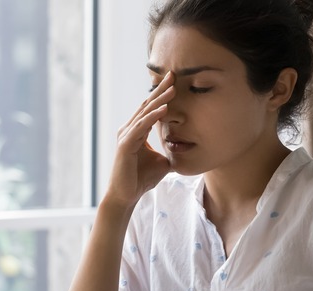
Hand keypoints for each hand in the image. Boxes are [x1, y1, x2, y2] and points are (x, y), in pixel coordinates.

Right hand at [105, 71, 174, 207]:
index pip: (150, 108)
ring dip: (160, 100)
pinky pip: (141, 127)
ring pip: (145, 113)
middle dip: (160, 90)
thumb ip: (170, 152)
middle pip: (147, 105)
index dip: (162, 94)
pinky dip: (153, 117)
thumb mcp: (162, 162)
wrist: (126, 195)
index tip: (174, 81)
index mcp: (136, 131)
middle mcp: (129, 129)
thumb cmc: (142, 179)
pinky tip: (164, 109)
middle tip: (173, 74)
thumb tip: (186, 151)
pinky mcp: (125, 145)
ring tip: (173, 88)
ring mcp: (126, 136)